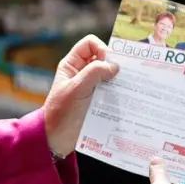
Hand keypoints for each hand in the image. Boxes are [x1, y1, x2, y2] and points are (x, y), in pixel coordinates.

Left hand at [43, 34, 118, 156]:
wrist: (56, 139)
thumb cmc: (61, 112)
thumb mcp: (76, 89)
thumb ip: (94, 73)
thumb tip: (115, 66)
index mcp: (72, 65)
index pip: (90, 44)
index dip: (101, 48)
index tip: (107, 63)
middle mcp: (82, 73)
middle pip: (103, 59)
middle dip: (114, 65)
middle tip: (125, 75)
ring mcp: (91, 88)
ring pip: (110, 76)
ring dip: (119, 81)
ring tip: (127, 88)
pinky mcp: (98, 102)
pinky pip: (112, 92)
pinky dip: (120, 93)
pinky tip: (126, 99)